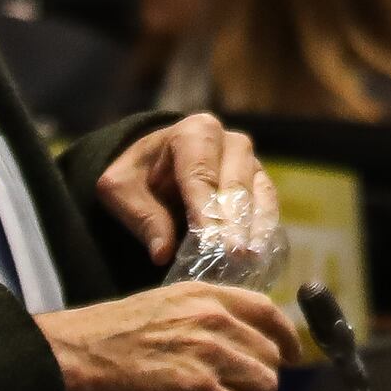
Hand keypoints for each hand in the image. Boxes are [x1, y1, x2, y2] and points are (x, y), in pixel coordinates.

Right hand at [39, 282, 305, 390]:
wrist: (72, 358)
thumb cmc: (103, 342)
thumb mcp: (160, 311)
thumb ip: (201, 327)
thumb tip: (230, 365)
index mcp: (204, 297)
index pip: (267, 311)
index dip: (287, 339)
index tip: (293, 359)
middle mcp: (214, 319)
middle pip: (269, 360)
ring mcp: (210, 352)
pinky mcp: (199, 388)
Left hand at [93, 112, 267, 255]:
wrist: (154, 165)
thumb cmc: (138, 175)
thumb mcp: (122, 189)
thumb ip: (142, 217)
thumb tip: (162, 252)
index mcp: (193, 133)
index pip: (201, 174)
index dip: (206, 209)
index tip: (211, 242)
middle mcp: (228, 141)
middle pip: (235, 183)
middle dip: (235, 221)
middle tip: (235, 254)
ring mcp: (249, 160)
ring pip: (258, 192)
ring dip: (256, 227)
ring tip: (251, 258)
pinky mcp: (259, 181)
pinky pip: (268, 203)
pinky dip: (265, 228)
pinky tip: (261, 254)